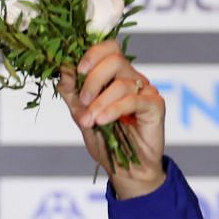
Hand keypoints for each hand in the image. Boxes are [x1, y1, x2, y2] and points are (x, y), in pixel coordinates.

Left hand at [58, 39, 165, 198]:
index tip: (77, 71)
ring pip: (121, 82)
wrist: (125, 170)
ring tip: (89, 121)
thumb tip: (63, 68)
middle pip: (114, 59)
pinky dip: (113, 109)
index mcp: (115, 76)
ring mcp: (145, 91)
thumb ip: (71, 92)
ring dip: (99, 103)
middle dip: (93, 79)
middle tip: (83, 101)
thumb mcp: (80, 114)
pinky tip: (102, 121)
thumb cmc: (106, 141)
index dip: (92, 53)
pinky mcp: (155, 106)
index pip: (109, 48)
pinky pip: (134, 99)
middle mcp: (132, 79)